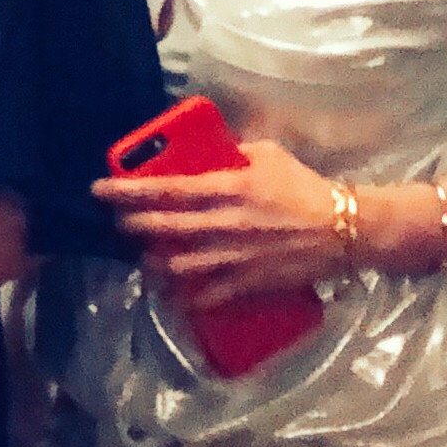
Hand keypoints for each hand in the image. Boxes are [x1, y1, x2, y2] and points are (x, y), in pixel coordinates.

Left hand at [93, 137, 343, 305]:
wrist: (347, 229)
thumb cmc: (306, 187)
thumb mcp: (269, 155)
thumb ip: (233, 152)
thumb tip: (205, 150)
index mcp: (229, 188)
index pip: (165, 190)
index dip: (127, 191)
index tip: (98, 190)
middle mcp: (225, 224)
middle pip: (162, 228)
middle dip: (131, 226)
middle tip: (119, 224)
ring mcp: (235, 257)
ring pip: (176, 266)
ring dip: (153, 264)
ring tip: (144, 258)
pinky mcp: (248, 283)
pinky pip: (206, 296)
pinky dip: (185, 297)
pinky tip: (174, 293)